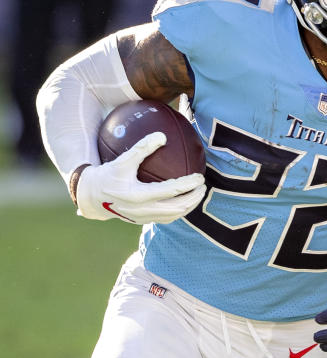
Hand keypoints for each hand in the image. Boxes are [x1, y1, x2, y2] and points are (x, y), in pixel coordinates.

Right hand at [75, 132, 205, 224]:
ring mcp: (143, 218)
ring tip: (199, 194)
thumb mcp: (122, 160)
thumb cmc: (107, 175)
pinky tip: (185, 200)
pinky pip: (167, 218)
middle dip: (194, 198)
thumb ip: (142, 148)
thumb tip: (162, 136)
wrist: (91, 197)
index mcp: (138, 196)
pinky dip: (179, 210)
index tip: (200, 176)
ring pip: (174, 215)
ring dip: (189, 205)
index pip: (171, 191)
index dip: (188, 184)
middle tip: (204, 186)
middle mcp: (142, 210)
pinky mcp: (143, 221)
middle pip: (177, 207)